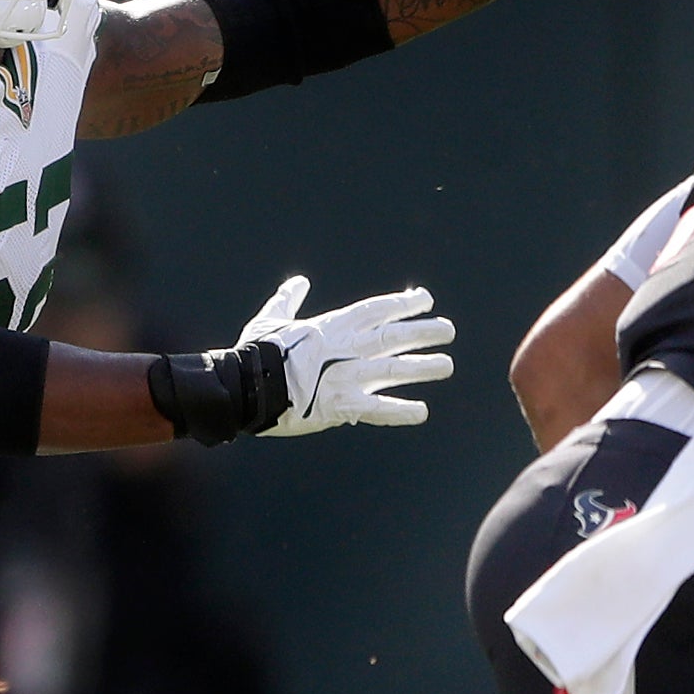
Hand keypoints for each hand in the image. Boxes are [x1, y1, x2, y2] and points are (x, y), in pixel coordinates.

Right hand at [238, 276, 455, 436]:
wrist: (245, 387)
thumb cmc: (254, 353)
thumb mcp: (271, 319)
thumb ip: (288, 300)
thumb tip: (298, 281)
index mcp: (331, 327)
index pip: (376, 310)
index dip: (402, 303)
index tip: (424, 298)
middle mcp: (346, 349)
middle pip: (393, 337)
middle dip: (423, 332)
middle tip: (447, 330)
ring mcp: (347, 377)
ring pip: (394, 370)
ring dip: (422, 367)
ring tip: (446, 365)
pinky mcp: (342, 406)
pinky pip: (378, 409)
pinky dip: (401, 412)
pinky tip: (422, 412)